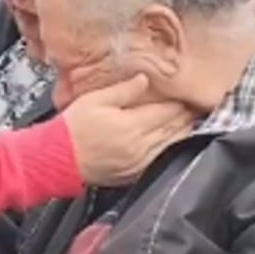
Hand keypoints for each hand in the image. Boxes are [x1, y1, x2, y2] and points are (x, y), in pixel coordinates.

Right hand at [63, 73, 195, 185]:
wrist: (57, 159)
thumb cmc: (72, 128)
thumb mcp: (94, 100)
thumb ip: (123, 90)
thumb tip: (145, 79)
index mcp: (131, 126)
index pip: (166, 112)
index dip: (180, 103)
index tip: (190, 96)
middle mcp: (139, 147)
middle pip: (174, 129)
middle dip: (186, 117)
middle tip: (197, 106)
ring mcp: (139, 163)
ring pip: (172, 145)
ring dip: (184, 132)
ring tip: (192, 120)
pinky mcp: (136, 174)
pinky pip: (161, 159)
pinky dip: (171, 147)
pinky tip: (175, 139)